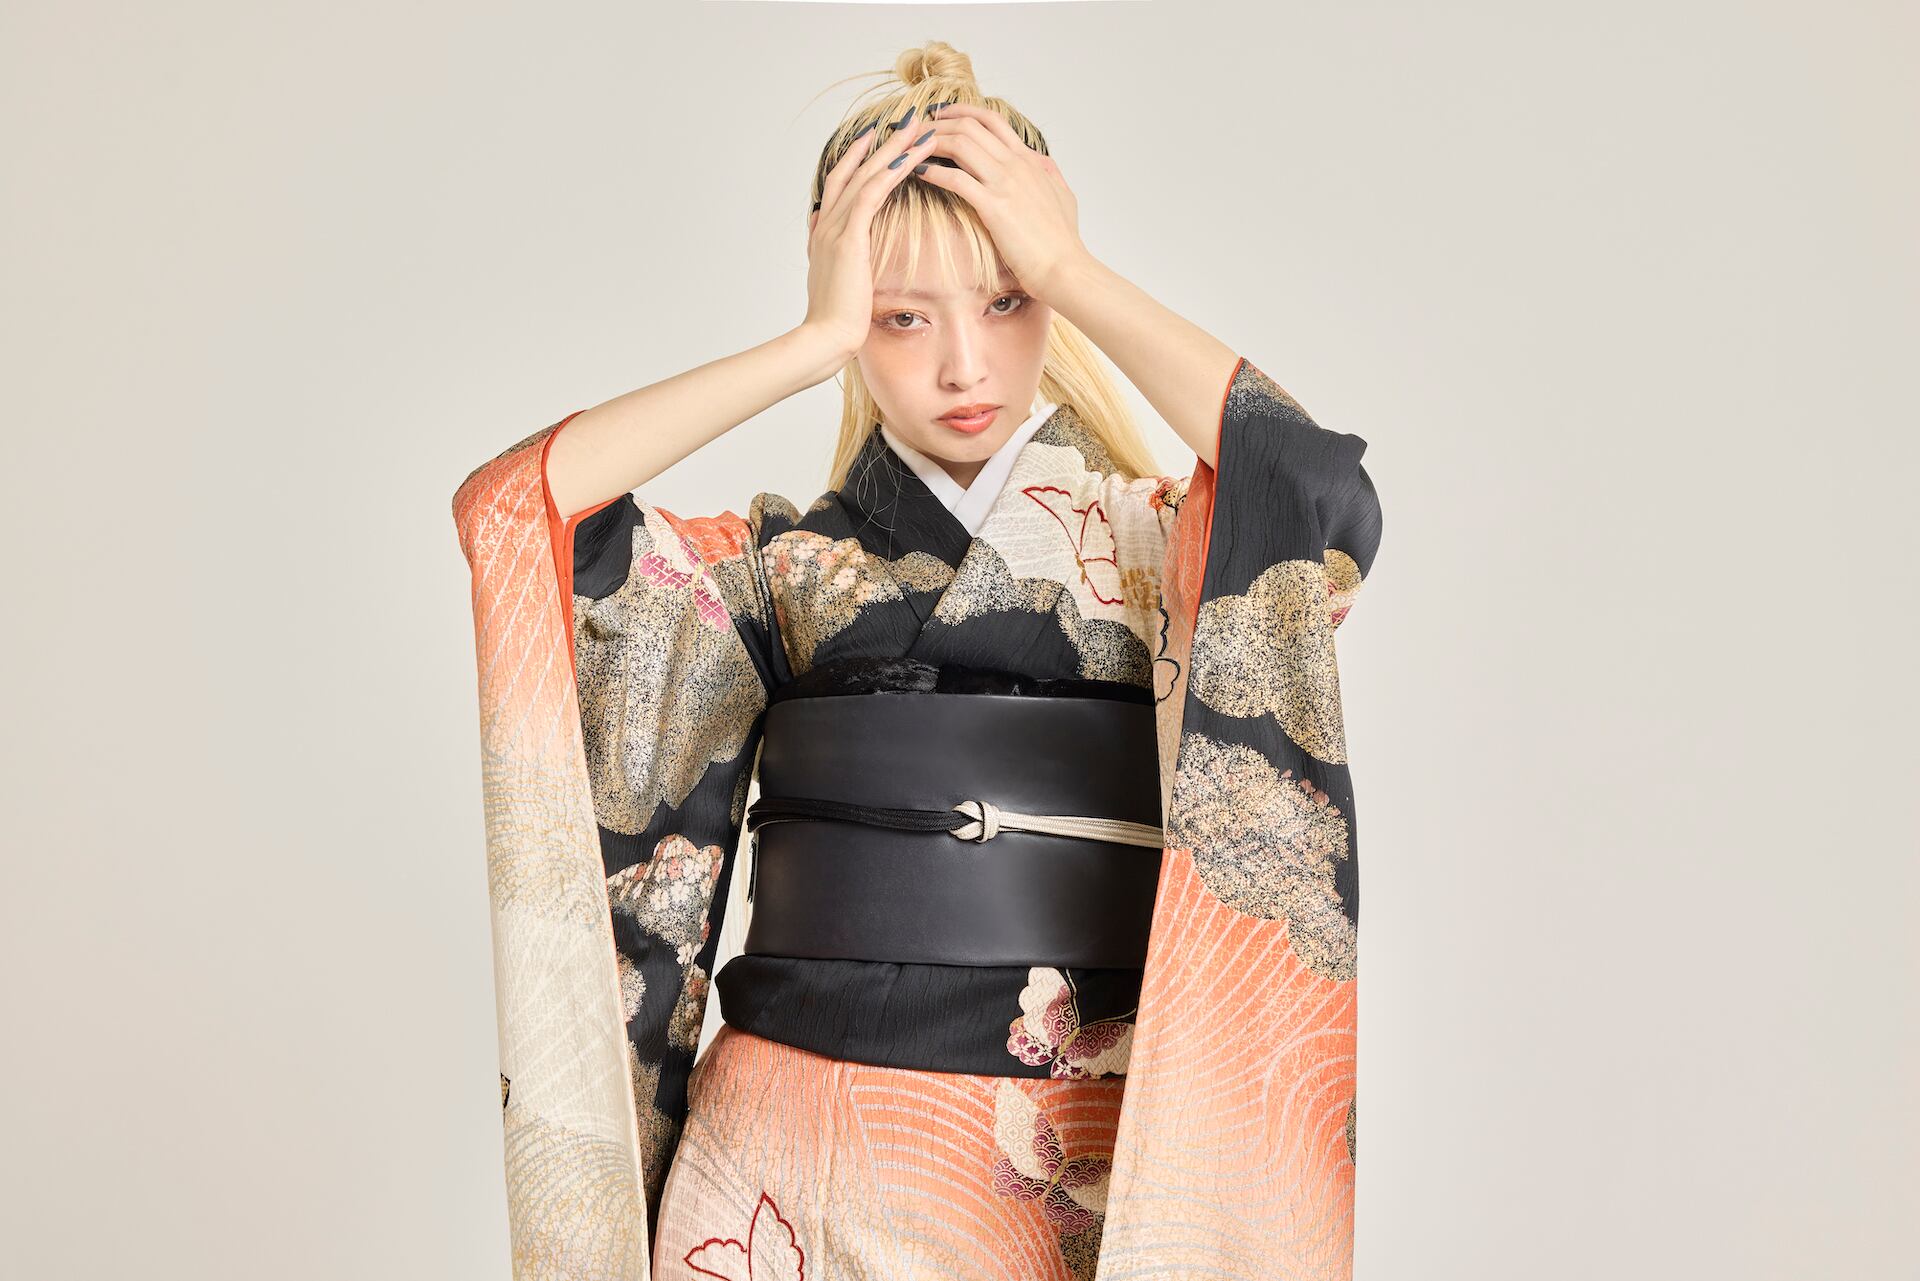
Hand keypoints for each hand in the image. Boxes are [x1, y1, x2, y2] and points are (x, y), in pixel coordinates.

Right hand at [801, 111, 939, 358]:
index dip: (858, 158)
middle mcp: (826, 222)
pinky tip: (911, 157)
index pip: (841, 182)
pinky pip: (872, 194)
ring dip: (894, 149)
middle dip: (882, 143)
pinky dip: (891, 172)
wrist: (824, 337)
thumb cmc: (833, 318)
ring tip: (919, 128)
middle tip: (907, 119)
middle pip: (854, 169)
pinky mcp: (849, 237)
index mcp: (823, 230)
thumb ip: (825, 250)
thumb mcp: (828, 277)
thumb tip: (820, 230)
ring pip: (867, 175)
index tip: (876, 138)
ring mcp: (835, 227)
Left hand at [907, 102, 1092, 301]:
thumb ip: (1050, 174)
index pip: (992, 121)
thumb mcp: (1063, 196)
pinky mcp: (994, 206)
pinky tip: (919, 173)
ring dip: (932, 142)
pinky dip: (933, 172)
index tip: (940, 114)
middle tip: (916, 131)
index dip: (961, 112)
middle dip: (938, 124)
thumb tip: (1043, 163)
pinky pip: (956, 179)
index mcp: (1029, 161)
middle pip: (970, 126)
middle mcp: (1016, 165)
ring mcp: (1005, 183)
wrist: (1065, 268)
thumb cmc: (1062, 241)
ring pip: (961, 144)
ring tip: (912, 149)